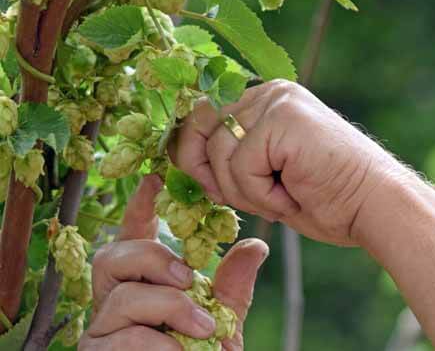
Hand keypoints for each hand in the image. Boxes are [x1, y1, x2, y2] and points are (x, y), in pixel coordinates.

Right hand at [79, 175, 268, 349]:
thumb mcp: (224, 321)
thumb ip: (233, 285)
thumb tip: (256, 246)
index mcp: (143, 282)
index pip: (134, 234)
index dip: (140, 206)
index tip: (155, 178)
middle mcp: (114, 300)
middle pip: (114, 256)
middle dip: (153, 259)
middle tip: (189, 277)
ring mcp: (100, 329)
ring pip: (121, 297)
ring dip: (169, 309)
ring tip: (204, 330)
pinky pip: (121, 337)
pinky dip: (159, 343)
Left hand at [170, 80, 404, 245]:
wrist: (375, 206)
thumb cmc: (327, 197)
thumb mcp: (267, 174)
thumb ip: (231, 159)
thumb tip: (181, 159)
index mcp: (267, 99)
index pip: (202, 114)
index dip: (193, 154)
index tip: (213, 188)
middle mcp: (270, 91)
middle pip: (200, 125)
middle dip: (207, 171)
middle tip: (245, 197)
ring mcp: (277, 101)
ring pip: (218, 152)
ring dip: (244, 191)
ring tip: (285, 196)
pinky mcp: (283, 119)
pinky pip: (241, 165)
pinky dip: (261, 194)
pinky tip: (294, 194)